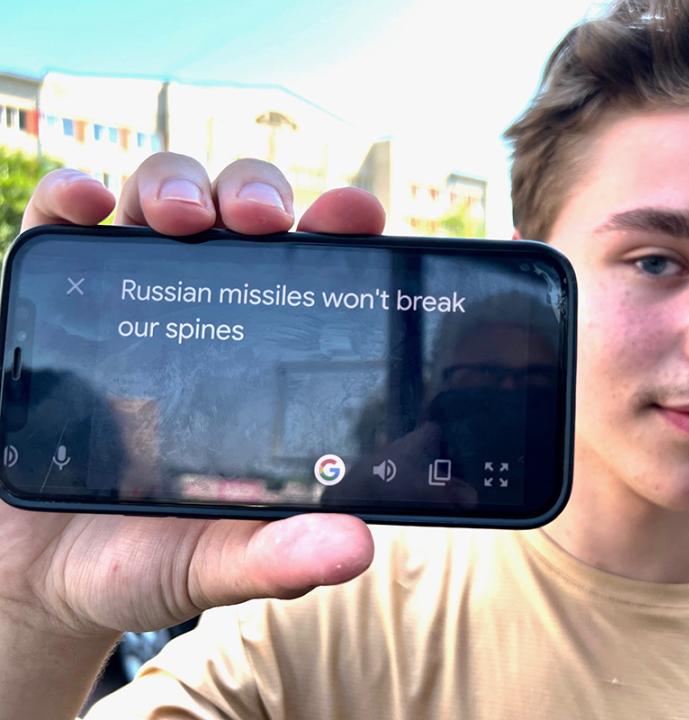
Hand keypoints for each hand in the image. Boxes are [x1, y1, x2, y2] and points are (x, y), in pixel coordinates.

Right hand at [1, 153, 382, 639]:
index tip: (355, 213)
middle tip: (264, 221)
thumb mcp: (212, 560)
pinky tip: (86, 205)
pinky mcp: (52, 305)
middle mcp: (200, 317)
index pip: (307, 272)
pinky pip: (58, 227)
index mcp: (257, 361)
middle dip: (256, 195)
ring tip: (184, 218)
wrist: (33, 574)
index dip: (335, 228)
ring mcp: (126, 301)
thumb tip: (354, 550)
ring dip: (177, 187)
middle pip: (239, 216)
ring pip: (160, 201)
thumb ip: (275, 557)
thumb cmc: (139, 556)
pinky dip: (70, 199)